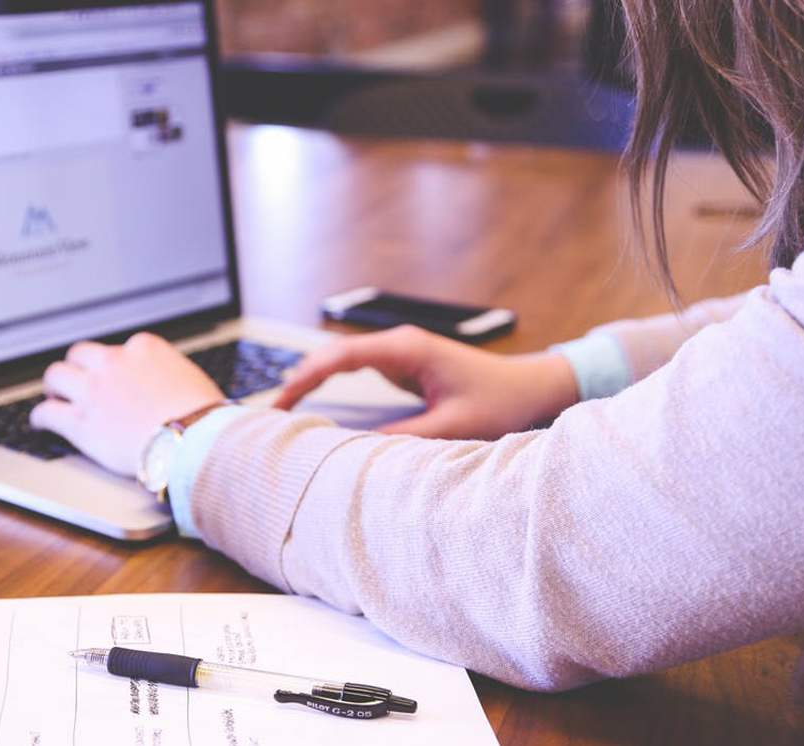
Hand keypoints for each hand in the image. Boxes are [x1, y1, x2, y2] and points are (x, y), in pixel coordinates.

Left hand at [30, 332, 224, 475]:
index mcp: (144, 348)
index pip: (118, 348)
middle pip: (80, 354)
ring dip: (55, 386)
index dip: (112, 365)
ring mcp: (94, 391)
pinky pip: (47, 413)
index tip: (111, 375)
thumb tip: (170, 385)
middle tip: (76, 381)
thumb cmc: (203, 416)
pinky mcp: (81, 422)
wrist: (195, 441)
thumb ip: (169, 374)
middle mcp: (114, 362)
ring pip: (57, 376)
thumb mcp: (190, 378)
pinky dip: (41, 417)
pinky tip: (41, 422)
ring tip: (55, 396)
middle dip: (77, 367)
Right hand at [273, 325, 578, 439]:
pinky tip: (314, 404)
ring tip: (283, 410)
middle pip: (333, 355)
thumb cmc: (501, 401)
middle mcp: (399, 345)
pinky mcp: (404, 366)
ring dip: (312, 381)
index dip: (306, 377)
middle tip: (271, 412)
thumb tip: (358, 451)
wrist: (532, 387)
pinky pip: (357, 371)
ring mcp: (400, 353)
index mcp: (408, 349)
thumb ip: (405, 438)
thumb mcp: (453, 426)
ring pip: (342, 361)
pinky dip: (331, 385)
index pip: (342, 356)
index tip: (282, 401)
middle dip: (300, 379)